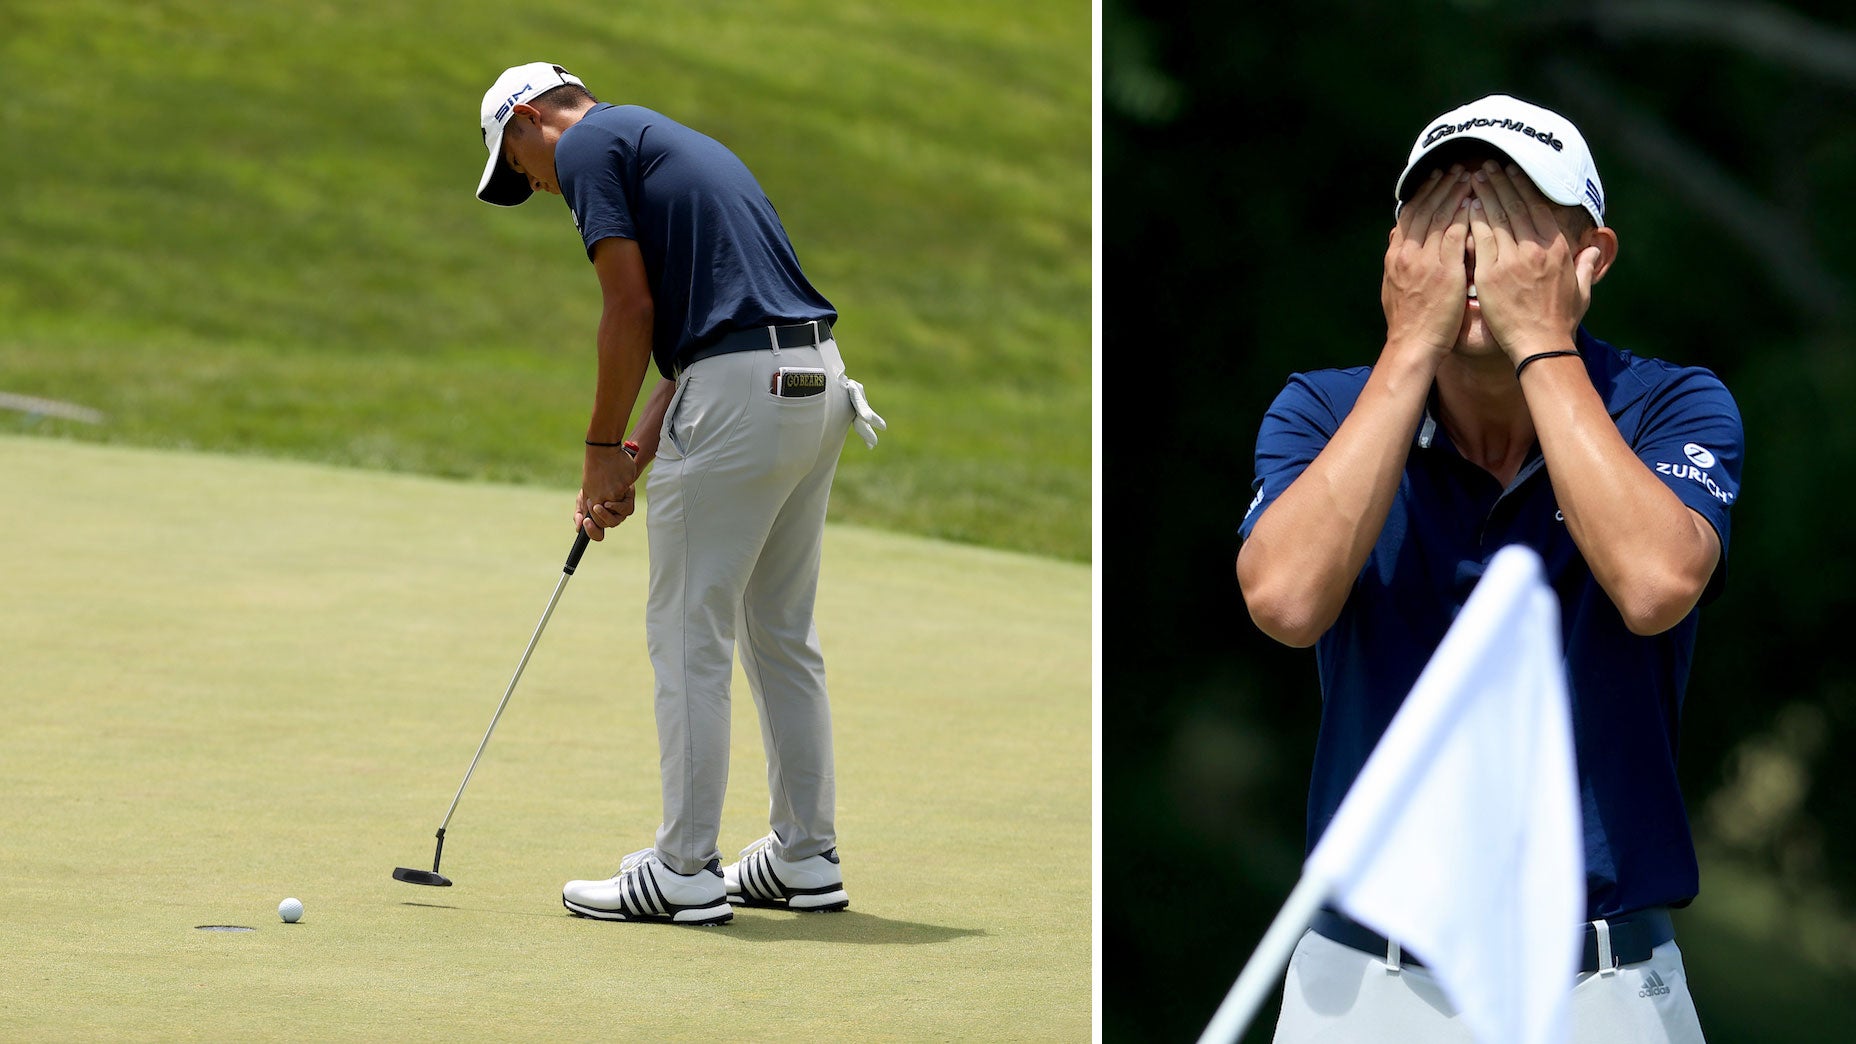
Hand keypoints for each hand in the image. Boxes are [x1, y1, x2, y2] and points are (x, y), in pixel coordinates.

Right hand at [576, 444, 637, 540]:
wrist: (608, 463)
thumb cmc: (595, 480)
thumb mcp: (584, 495)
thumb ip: (580, 511)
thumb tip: (578, 527)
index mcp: (599, 516)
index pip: (597, 533)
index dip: (592, 532)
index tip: (585, 523)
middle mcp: (611, 515)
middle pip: (607, 526)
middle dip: (598, 519)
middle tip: (591, 508)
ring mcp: (620, 509)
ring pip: (616, 520)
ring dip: (606, 515)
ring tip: (597, 505)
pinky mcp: (629, 500)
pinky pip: (625, 510)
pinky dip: (615, 507)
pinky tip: (608, 502)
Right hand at [1382, 164, 1476, 364]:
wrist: (1413, 344)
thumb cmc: (1408, 320)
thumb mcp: (1392, 285)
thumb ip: (1397, 258)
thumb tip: (1396, 236)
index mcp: (1395, 255)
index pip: (1409, 214)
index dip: (1423, 193)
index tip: (1435, 178)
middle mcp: (1407, 253)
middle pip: (1425, 209)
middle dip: (1441, 186)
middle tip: (1456, 168)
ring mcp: (1425, 261)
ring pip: (1440, 217)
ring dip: (1455, 194)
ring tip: (1469, 177)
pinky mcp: (1444, 271)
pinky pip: (1456, 235)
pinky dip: (1465, 217)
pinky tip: (1476, 203)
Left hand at [1466, 161, 1601, 363]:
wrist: (1541, 345)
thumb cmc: (1561, 321)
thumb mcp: (1582, 290)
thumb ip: (1587, 266)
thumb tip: (1596, 249)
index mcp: (1557, 249)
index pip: (1538, 208)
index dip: (1524, 188)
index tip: (1513, 172)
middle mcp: (1535, 250)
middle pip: (1515, 206)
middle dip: (1500, 183)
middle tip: (1487, 166)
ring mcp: (1512, 261)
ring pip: (1496, 219)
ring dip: (1485, 194)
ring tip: (1473, 177)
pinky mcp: (1490, 275)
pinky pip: (1479, 241)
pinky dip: (1473, 221)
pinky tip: (1466, 206)